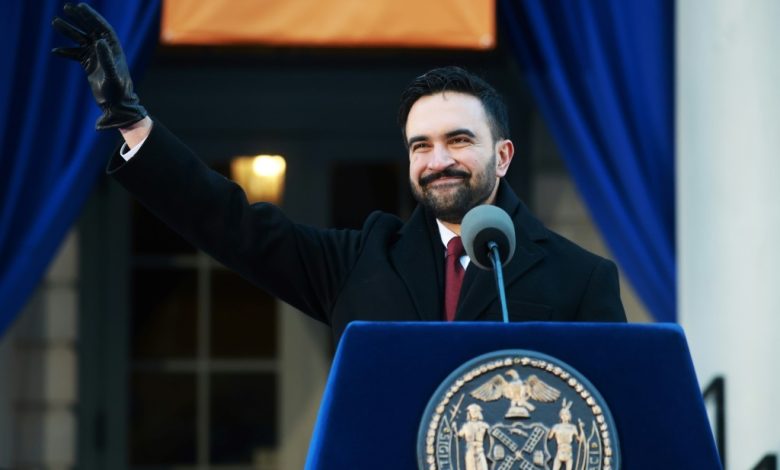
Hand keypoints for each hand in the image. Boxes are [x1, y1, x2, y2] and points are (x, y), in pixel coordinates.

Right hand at [52, 3, 146, 129]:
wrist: (117, 106)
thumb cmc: (117, 91)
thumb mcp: (112, 75)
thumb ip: (106, 58)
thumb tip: (100, 41)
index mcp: (114, 50)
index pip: (103, 28)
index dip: (92, 16)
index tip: (80, 6)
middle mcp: (106, 51)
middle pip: (91, 30)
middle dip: (79, 18)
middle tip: (66, 7)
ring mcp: (97, 58)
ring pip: (81, 40)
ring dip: (69, 31)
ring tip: (55, 22)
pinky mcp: (90, 66)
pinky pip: (76, 55)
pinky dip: (67, 52)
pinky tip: (55, 51)